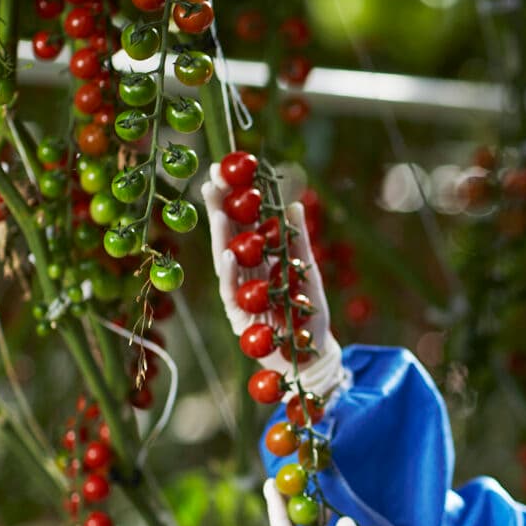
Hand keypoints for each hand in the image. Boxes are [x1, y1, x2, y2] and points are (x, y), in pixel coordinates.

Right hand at [202, 161, 344, 399]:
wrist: (313, 356)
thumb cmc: (308, 313)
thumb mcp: (307, 270)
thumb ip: (298, 240)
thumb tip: (293, 203)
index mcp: (259, 261)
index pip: (242, 223)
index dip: (234, 198)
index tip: (226, 169)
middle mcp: (244, 275)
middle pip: (228, 236)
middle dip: (220, 208)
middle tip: (213, 180)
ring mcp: (238, 295)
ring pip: (226, 261)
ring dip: (221, 236)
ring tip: (219, 210)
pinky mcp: (240, 318)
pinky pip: (232, 292)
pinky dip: (231, 273)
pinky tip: (228, 252)